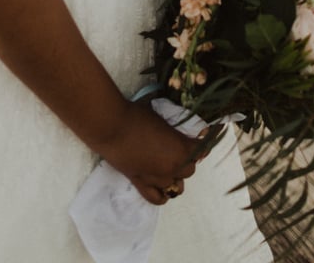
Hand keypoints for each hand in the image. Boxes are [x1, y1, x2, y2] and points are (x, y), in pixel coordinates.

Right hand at [95, 100, 214, 205]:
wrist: (111, 125)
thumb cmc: (136, 115)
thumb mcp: (161, 116)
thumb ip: (173, 126)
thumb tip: (180, 125)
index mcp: (181, 148)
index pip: (201, 150)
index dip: (202, 142)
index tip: (202, 136)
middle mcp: (173, 167)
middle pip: (190, 169)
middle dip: (187, 158)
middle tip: (179, 146)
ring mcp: (157, 179)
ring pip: (177, 185)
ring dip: (176, 175)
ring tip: (169, 163)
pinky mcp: (141, 184)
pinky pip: (157, 198)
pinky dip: (163, 194)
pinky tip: (162, 185)